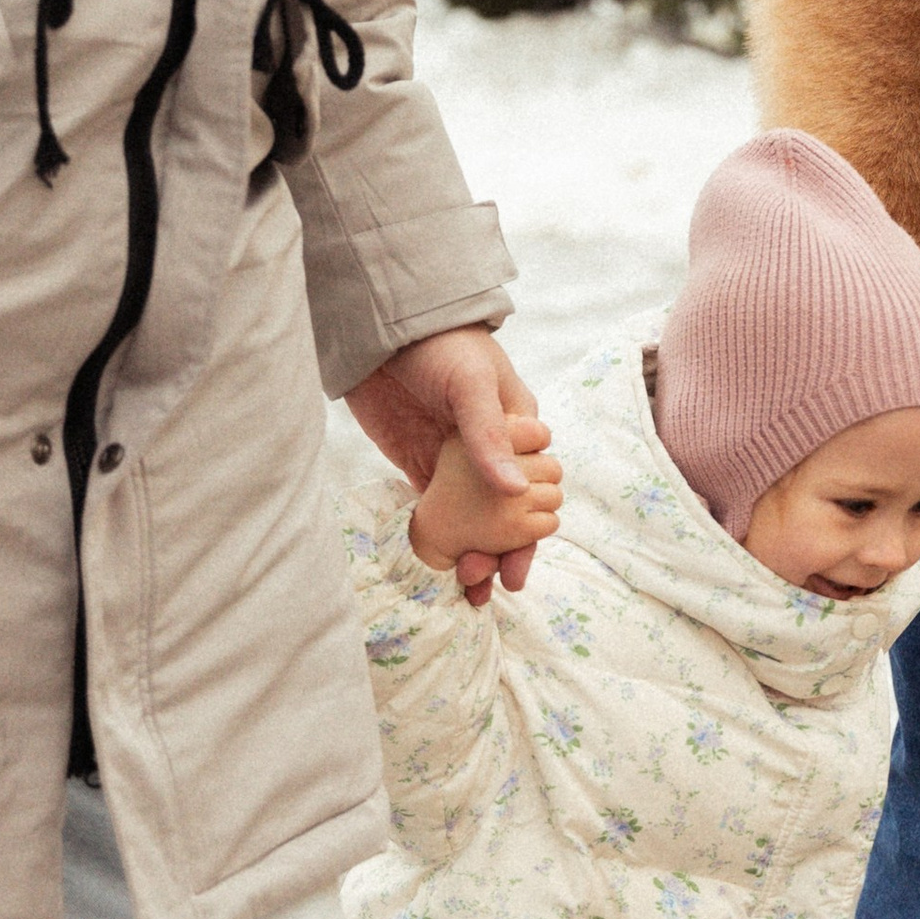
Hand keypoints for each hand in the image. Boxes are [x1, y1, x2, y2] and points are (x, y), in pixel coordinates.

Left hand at [348, 324, 543, 599]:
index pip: (534, 491)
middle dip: (501, 552)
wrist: (385, 328)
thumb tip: (515, 492)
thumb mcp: (473, 384)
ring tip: (466, 589)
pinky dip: (443, 543)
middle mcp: (492, 453)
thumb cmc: (442, 345)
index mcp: (519, 430)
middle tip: (484, 584)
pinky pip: (437, 514)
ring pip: (473, 521)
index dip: (528, 531)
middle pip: (505, 515)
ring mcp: (456, 463)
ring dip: (474, 554)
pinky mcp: (423, 468)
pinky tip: (442, 569)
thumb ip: (490, 436)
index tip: (516, 568)